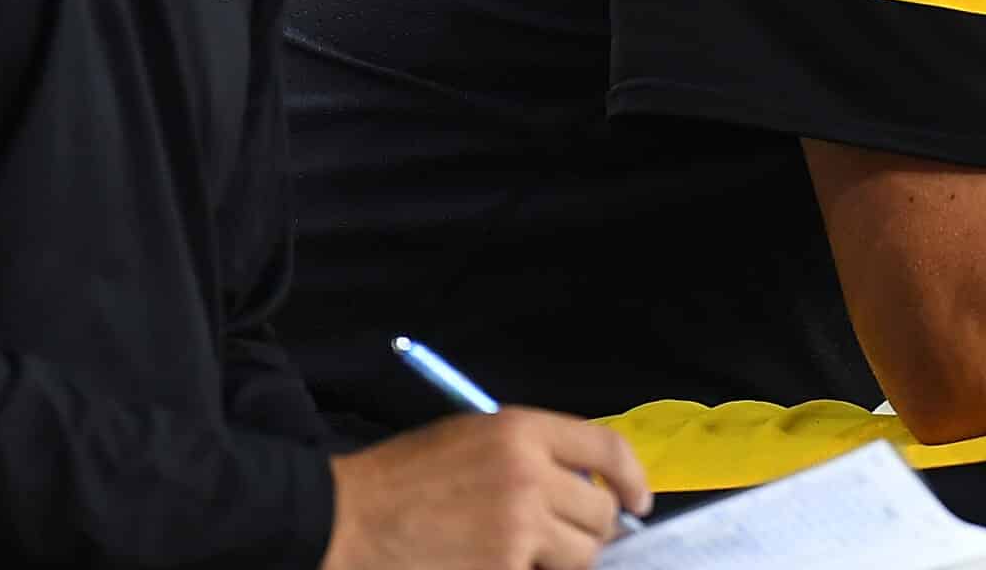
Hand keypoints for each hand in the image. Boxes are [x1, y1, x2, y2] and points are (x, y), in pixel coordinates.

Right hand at [323, 408, 652, 569]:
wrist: (347, 520)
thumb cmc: (406, 477)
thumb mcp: (473, 440)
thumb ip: (532, 455)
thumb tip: (585, 487)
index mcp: (523, 430)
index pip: (607, 449)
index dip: (632, 479)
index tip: (638, 503)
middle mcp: (531, 475)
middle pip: (600, 512)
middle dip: (591, 530)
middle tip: (563, 537)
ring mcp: (519, 527)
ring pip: (581, 555)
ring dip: (562, 560)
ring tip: (526, 554)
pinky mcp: (504, 569)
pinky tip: (492, 563)